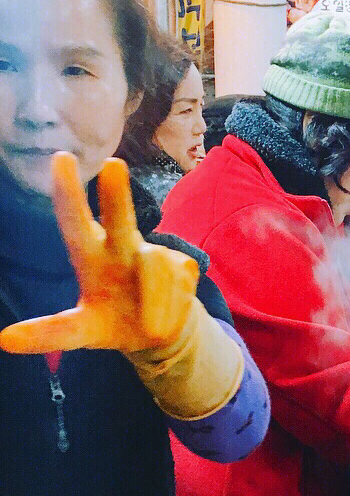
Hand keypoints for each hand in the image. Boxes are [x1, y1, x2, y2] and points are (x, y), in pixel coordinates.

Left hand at [0, 154, 198, 355]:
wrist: (161, 336)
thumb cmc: (112, 323)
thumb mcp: (77, 332)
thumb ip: (48, 333)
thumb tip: (3, 338)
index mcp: (90, 256)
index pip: (74, 221)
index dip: (68, 193)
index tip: (61, 157)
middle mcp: (122, 247)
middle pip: (120, 221)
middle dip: (116, 195)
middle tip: (113, 164)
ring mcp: (157, 255)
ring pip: (156, 267)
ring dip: (155, 302)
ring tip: (152, 324)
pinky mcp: (185, 267)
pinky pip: (178, 286)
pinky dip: (170, 309)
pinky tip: (169, 312)